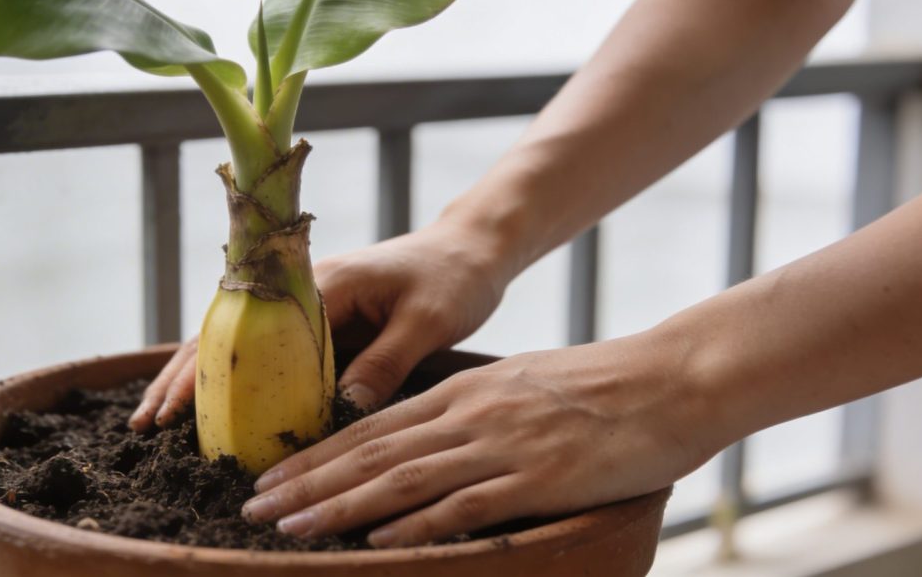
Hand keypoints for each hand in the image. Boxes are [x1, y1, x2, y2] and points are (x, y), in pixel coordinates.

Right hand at [129, 219, 508, 429]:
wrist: (472, 250)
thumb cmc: (454, 278)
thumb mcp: (427, 322)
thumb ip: (384, 364)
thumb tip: (341, 412)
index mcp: (321, 283)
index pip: (245, 329)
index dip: (205, 371)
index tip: (172, 409)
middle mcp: (302, 290)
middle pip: (226, 335)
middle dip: (182, 378)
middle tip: (144, 424)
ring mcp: (307, 306)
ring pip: (240, 344)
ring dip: (199, 380)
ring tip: (159, 421)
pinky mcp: (321, 321)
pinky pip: (270, 354)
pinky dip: (239, 379)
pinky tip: (216, 408)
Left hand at [240, 331, 717, 546]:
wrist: (669, 378)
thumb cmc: (599, 385)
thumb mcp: (520, 385)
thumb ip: (473, 413)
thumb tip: (431, 442)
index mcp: (463, 392)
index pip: (370, 427)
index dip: (315, 456)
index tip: (271, 478)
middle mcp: (468, 415)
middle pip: (370, 452)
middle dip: (306, 482)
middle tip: (252, 507)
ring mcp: (501, 446)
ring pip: (402, 478)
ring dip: (340, 506)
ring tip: (290, 528)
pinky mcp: (537, 478)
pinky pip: (464, 505)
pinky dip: (416, 526)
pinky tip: (377, 544)